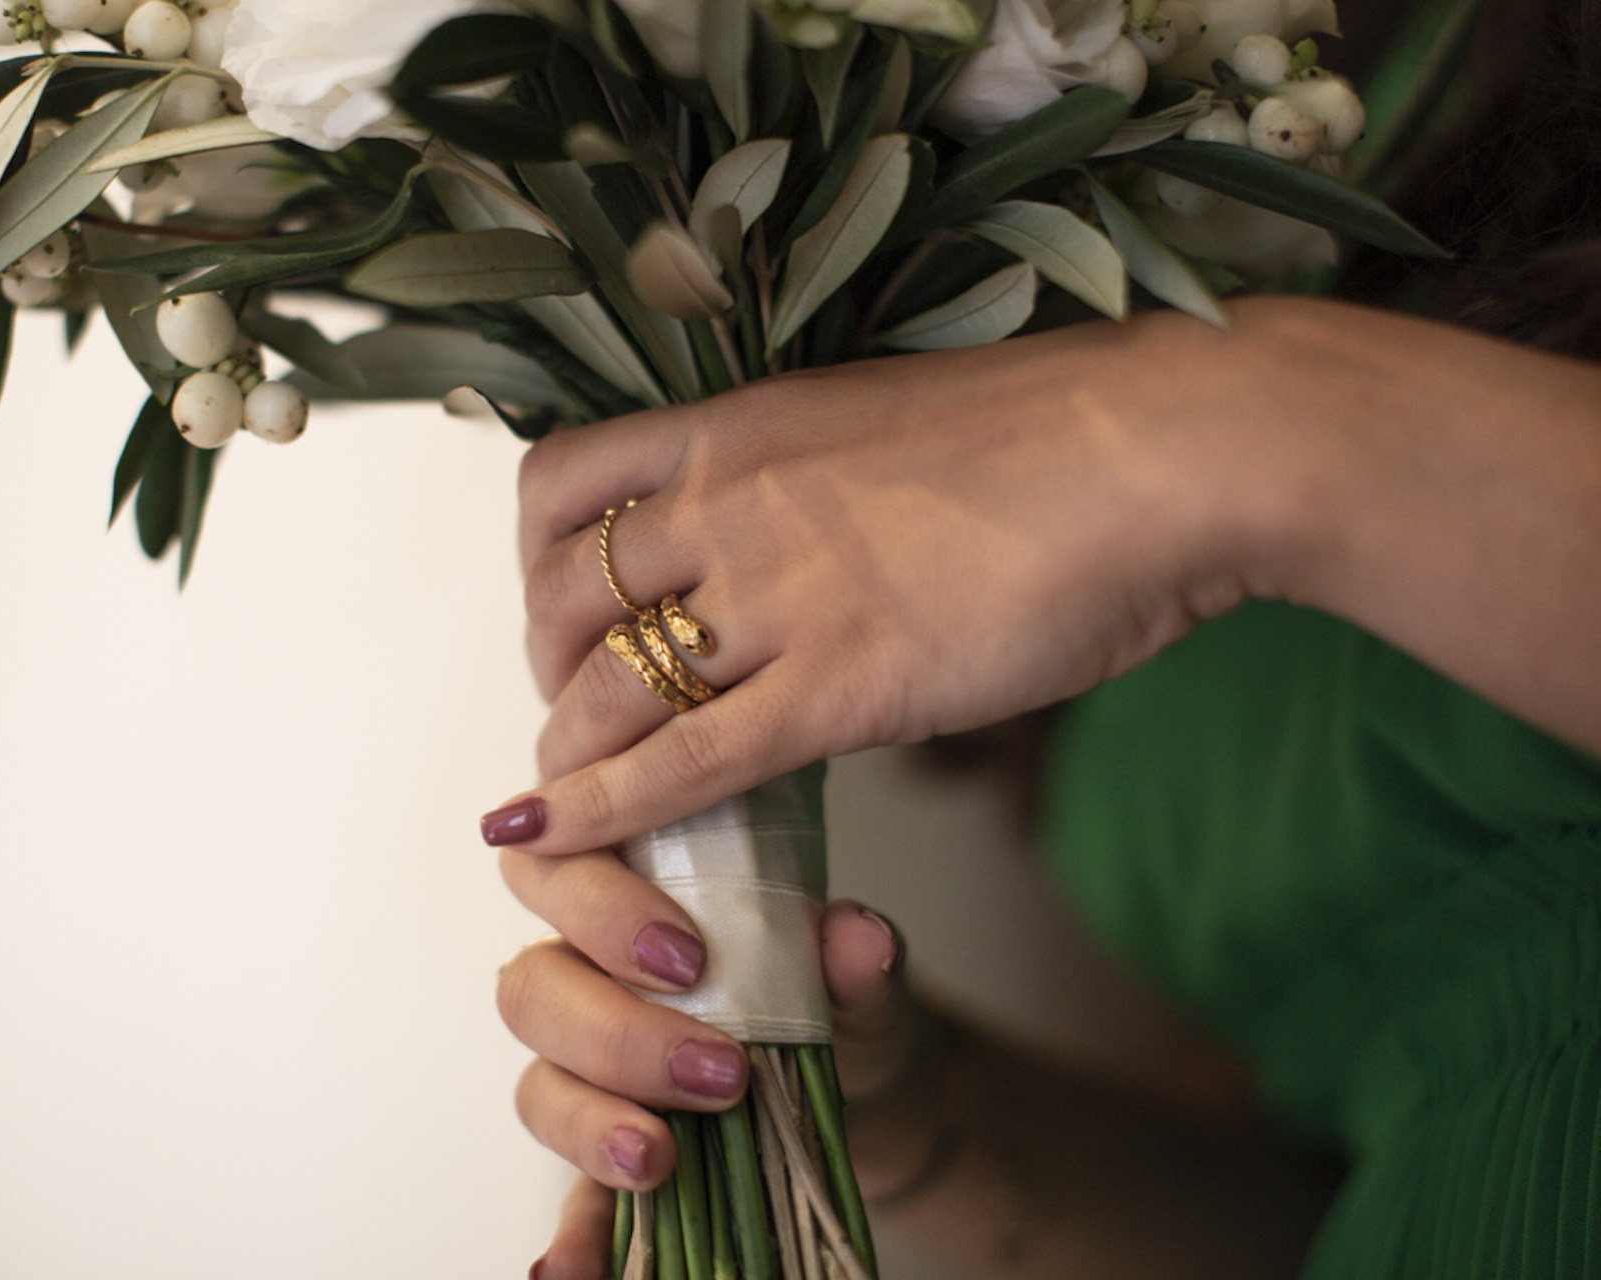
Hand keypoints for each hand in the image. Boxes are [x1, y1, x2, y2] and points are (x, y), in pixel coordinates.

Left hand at [484, 296, 1600, 860]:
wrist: (1166, 452)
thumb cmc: (1063, 434)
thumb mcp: (893, 426)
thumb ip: (814, 481)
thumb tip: (795, 537)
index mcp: (743, 423)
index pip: (561, 484)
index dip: (533, 560)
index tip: (561, 607)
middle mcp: (732, 501)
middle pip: (564, 597)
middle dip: (548, 666)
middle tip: (579, 709)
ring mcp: (779, 595)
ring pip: (606, 688)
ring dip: (570, 750)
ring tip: (573, 789)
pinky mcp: (841, 686)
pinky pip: (684, 763)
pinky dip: (605, 809)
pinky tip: (557, 836)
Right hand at [499, 900, 965, 1279]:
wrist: (867, 1089)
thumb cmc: (834, 999)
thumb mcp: (855, 977)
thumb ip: (853, 957)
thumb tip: (860, 935)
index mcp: (628, 900)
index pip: (563, 868)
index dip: (600, 908)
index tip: (688, 957)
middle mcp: (586, 980)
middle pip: (534, 989)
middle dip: (614, 1033)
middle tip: (715, 1070)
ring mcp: (585, 1076)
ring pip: (538, 1087)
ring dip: (590, 1124)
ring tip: (658, 1158)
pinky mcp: (604, 1165)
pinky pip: (568, 1202)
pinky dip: (569, 1242)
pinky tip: (567, 1274)